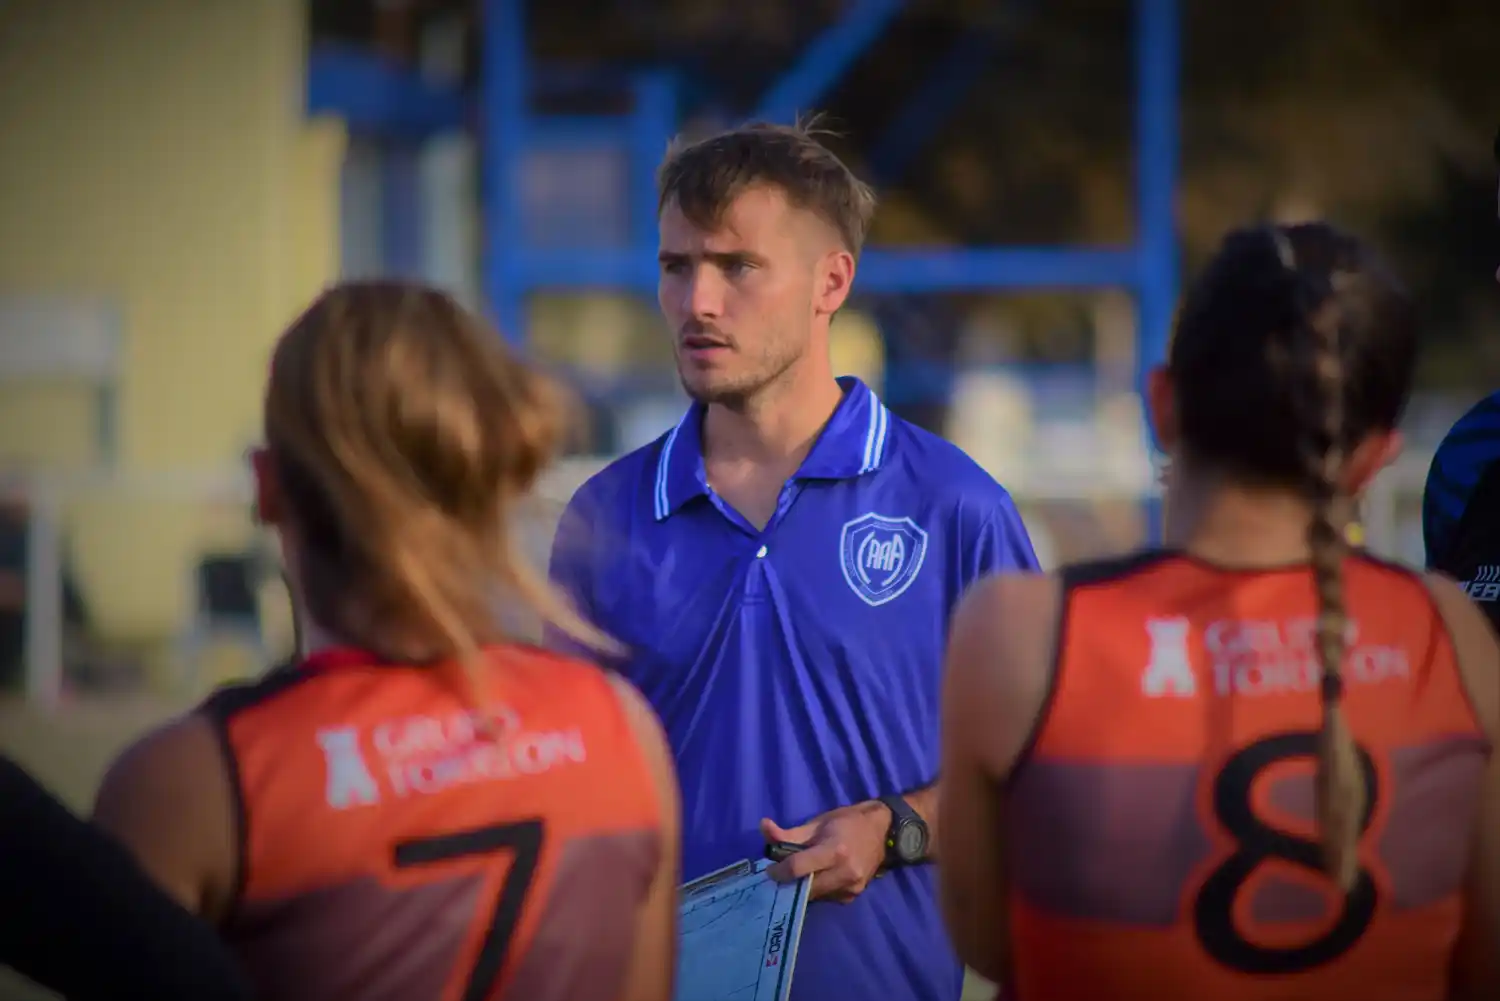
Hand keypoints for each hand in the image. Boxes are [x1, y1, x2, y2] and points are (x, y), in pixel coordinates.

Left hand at [760, 801, 889, 902]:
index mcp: (835, 851)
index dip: (779, 871)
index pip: (798, 868)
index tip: (770, 870)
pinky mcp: (852, 897)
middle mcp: (845, 874)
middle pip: (804, 888)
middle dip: (789, 883)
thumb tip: (763, 828)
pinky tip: (818, 877)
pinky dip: (816, 889)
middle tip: (781, 874)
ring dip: (801, 888)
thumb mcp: (818, 822)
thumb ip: (790, 833)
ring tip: (799, 874)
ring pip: (813, 896)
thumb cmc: (847, 822)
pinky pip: (825, 897)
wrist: (883, 831)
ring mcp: (850, 888)